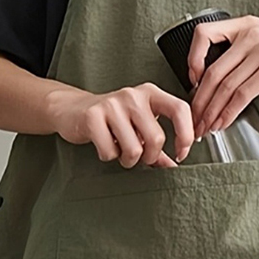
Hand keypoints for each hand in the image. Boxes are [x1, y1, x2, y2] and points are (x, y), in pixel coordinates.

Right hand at [50, 82, 194, 168]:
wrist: (72, 109)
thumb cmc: (111, 119)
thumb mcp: (139, 125)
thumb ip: (157, 144)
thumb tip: (173, 165)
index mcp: (151, 93)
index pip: (180, 109)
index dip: (186, 135)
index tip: (181, 153)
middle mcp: (134, 95)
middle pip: (156, 137)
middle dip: (150, 156)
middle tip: (141, 157)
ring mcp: (112, 104)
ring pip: (134, 149)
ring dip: (128, 159)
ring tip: (120, 150)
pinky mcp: (92, 115)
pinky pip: (109, 151)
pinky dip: (108, 156)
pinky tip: (104, 145)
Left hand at [186, 14, 258, 137]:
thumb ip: (246, 49)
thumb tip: (223, 76)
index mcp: (245, 24)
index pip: (203, 34)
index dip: (191, 60)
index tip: (193, 82)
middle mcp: (250, 34)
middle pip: (212, 71)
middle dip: (199, 101)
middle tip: (193, 119)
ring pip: (225, 86)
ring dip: (211, 111)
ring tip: (205, 127)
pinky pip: (243, 94)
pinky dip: (229, 112)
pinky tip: (224, 122)